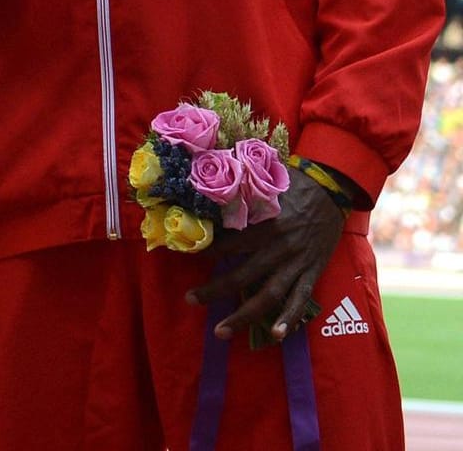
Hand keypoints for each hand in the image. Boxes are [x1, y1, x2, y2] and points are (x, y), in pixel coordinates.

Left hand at [187, 165, 345, 339]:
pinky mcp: (312, 272)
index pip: (230, 245)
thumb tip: (207, 201)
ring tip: (221, 331)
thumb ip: (240, 200)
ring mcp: (297, 264)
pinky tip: (276, 335)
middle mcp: (280, 249)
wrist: (334, 190)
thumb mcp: (264, 188)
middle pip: (243, 276)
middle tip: (190, 299)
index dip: (208, 253)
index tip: (188, 258)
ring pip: (268, 296)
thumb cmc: (294, 186)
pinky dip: (289, 319)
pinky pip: (301, 300)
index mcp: (266, 225)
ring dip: (244, 316)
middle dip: (214, 290)